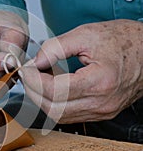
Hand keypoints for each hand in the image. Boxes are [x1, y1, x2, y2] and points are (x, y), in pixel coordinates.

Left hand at [21, 19, 142, 123]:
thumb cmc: (123, 41)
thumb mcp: (86, 34)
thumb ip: (55, 47)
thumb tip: (35, 62)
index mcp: (100, 81)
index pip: (55, 90)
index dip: (34, 80)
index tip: (26, 69)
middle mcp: (101, 102)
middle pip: (53, 109)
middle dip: (33, 92)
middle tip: (28, 75)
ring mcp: (102, 111)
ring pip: (59, 116)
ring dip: (42, 99)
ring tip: (39, 80)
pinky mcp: (100, 112)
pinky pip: (69, 115)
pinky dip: (55, 103)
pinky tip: (52, 88)